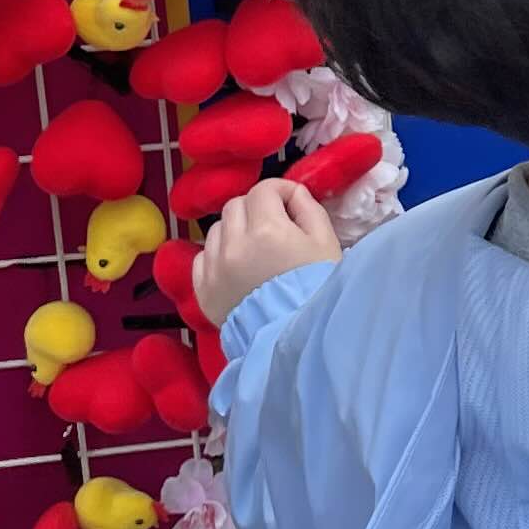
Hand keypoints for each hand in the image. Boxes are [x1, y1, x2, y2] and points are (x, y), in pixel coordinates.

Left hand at [198, 176, 341, 316]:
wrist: (296, 339)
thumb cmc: (317, 289)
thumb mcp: (326, 243)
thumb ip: (308, 208)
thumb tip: (293, 194)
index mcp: (267, 229)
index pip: (264, 190)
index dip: (280, 191)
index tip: (291, 202)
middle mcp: (234, 244)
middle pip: (237, 204)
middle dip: (256, 208)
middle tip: (274, 225)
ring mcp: (214, 267)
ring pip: (217, 228)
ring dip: (235, 230)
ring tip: (254, 249)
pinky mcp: (203, 289)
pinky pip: (202, 256)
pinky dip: (217, 255)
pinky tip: (236, 267)